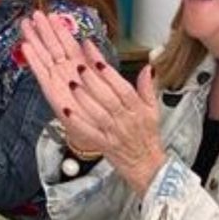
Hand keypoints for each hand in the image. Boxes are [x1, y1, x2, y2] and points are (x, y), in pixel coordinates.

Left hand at [20, 11, 164, 188]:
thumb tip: (147, 67)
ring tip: (71, 83)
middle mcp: (125, 118)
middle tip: (78, 65)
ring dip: (84, 98)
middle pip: (109, 97)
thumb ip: (147, 88)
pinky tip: (65, 110)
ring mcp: (113, 132)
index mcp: (136, 107)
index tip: (93, 54)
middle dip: (93, 80)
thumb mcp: (152, 110)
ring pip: (98, 113)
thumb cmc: (147, 135)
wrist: (147, 165)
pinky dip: (78, 122)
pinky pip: (89, 133)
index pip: (121, 85)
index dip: (106, 69)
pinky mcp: (104, 145)